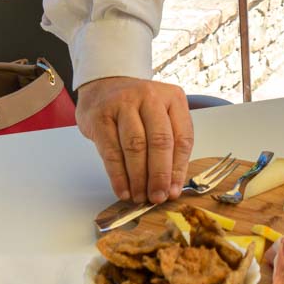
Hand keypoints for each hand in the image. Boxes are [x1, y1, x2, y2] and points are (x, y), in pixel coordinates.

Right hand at [75, 76, 193, 204]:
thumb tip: (171, 187)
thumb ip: (169, 147)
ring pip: (135, 147)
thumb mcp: (160, 117)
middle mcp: (150, 97)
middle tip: (157, 197)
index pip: (182, 137)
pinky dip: (118, 175)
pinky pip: (111, 151)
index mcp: (173, 98)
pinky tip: (123, 190)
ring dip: (138, 178)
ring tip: (139, 196)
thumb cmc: (136, 108)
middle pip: (159, 141)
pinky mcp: (101, 116)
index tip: (173, 191)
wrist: (103, 86)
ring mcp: (123, 104)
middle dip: (159, 175)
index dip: (178, 169)